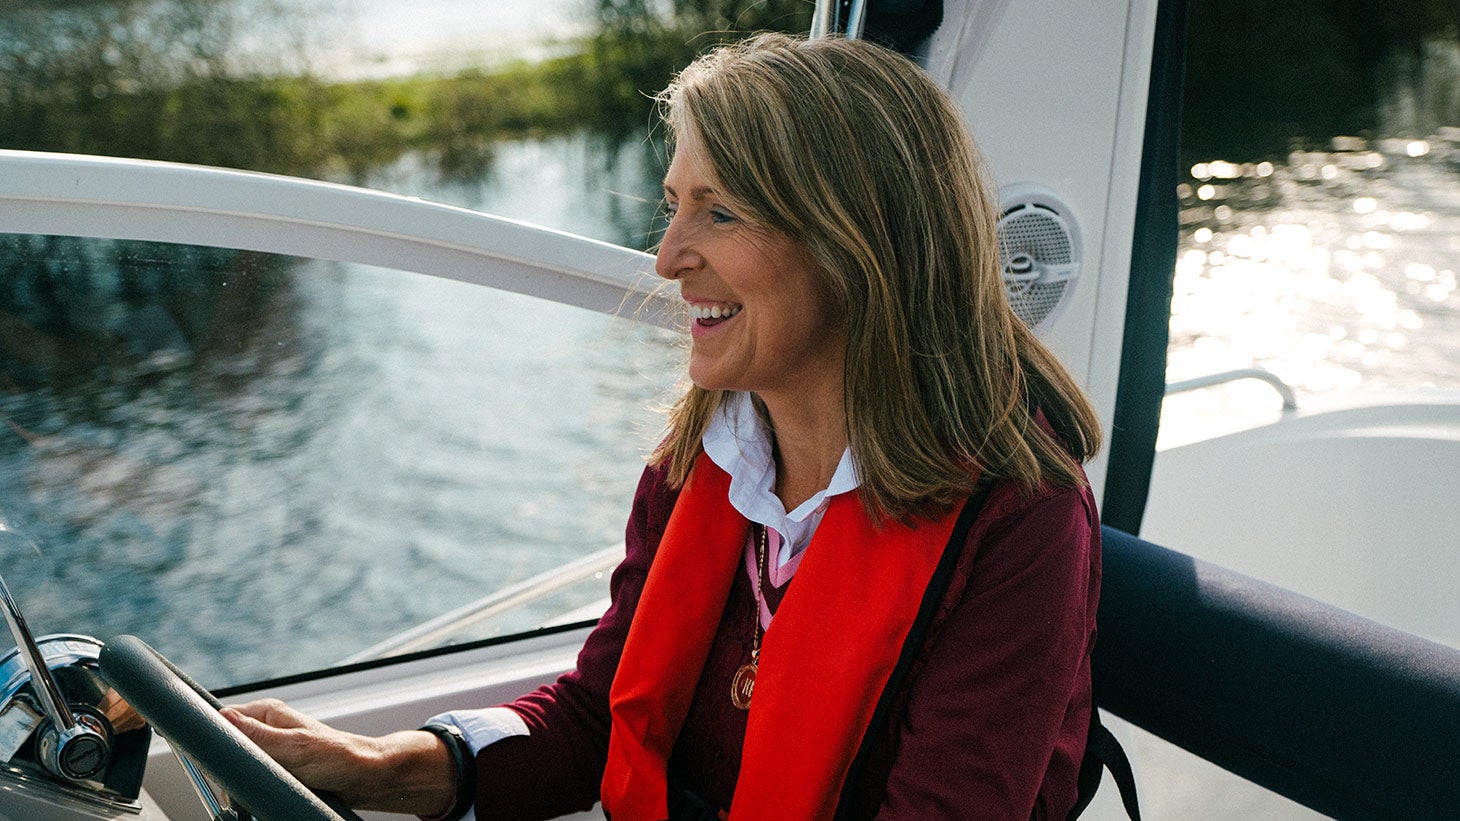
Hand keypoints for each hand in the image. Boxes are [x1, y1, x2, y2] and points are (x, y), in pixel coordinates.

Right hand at [222, 698, 456, 815]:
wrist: (364, 778)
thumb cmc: (337, 758)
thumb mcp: (293, 747)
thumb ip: (257, 736)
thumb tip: (222, 718)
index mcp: (268, 713)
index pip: (222, 719)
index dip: (213, 740)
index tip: (214, 762)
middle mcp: (267, 728)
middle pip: (227, 745)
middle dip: (227, 767)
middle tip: (236, 786)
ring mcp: (271, 748)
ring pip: (238, 764)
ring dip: (239, 781)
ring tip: (252, 791)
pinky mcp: (277, 767)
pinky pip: (252, 777)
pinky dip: (251, 788)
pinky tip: (256, 797)